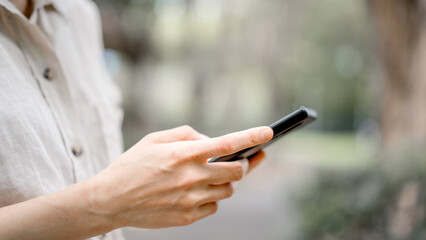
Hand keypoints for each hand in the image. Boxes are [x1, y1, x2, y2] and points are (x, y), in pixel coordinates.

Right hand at [89, 125, 272, 228]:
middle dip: (243, 164)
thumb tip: (210, 140)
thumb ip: (186, 134)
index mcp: (184, 154)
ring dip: (227, 182)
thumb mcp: (154, 139)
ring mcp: (190, 199)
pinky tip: (197, 193)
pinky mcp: (187, 217)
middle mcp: (191, 177)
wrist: (110, 200)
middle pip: (236, 171)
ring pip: (228, 191)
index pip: (227, 143)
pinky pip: (213, 208)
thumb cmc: (131, 165)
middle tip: (241, 160)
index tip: (268, 133)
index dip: (251, 137)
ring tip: (213, 176)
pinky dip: (212, 199)